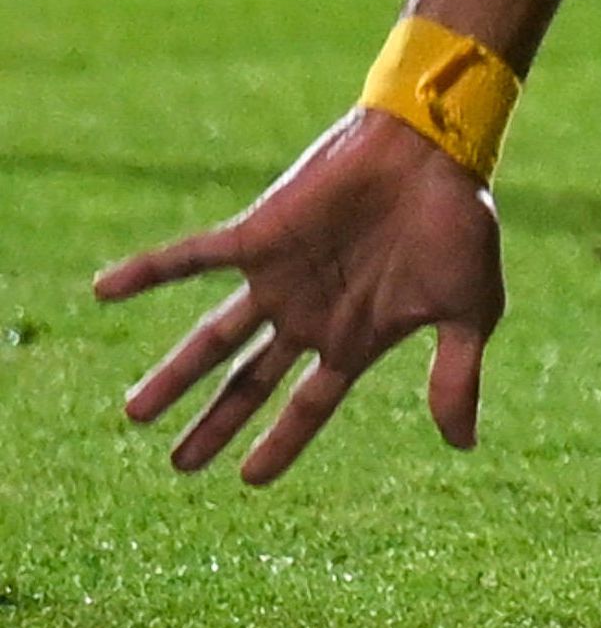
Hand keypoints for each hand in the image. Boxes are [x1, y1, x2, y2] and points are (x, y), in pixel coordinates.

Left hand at [92, 108, 506, 482]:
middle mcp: (308, 313)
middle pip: (250, 380)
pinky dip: (148, 273)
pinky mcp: (258, 235)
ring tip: (134, 414)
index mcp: (354, 336)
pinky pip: (192, 258)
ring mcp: (280, 277)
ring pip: (214, 336)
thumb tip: (462, 444)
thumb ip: (455, 375)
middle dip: (215, 422)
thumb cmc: (460, 223)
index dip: (281, 441)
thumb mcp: (470, 308)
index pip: (309, 403)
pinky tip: (102, 291)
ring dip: (174, 373)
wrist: (436, 148)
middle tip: (178, 466)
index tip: (249, 479)